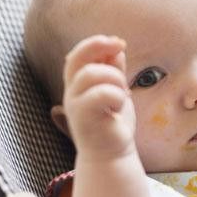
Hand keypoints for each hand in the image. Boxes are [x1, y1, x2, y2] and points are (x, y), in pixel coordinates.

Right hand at [63, 35, 135, 160]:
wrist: (112, 154)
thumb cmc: (113, 121)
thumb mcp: (117, 90)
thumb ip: (114, 71)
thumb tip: (118, 49)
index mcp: (78, 84)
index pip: (78, 55)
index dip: (96, 43)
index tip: (119, 42)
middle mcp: (72, 92)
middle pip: (76, 59)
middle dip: (99, 47)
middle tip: (121, 46)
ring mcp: (75, 105)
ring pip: (91, 74)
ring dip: (115, 77)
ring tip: (124, 93)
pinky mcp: (83, 118)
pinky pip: (101, 94)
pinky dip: (117, 95)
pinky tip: (120, 105)